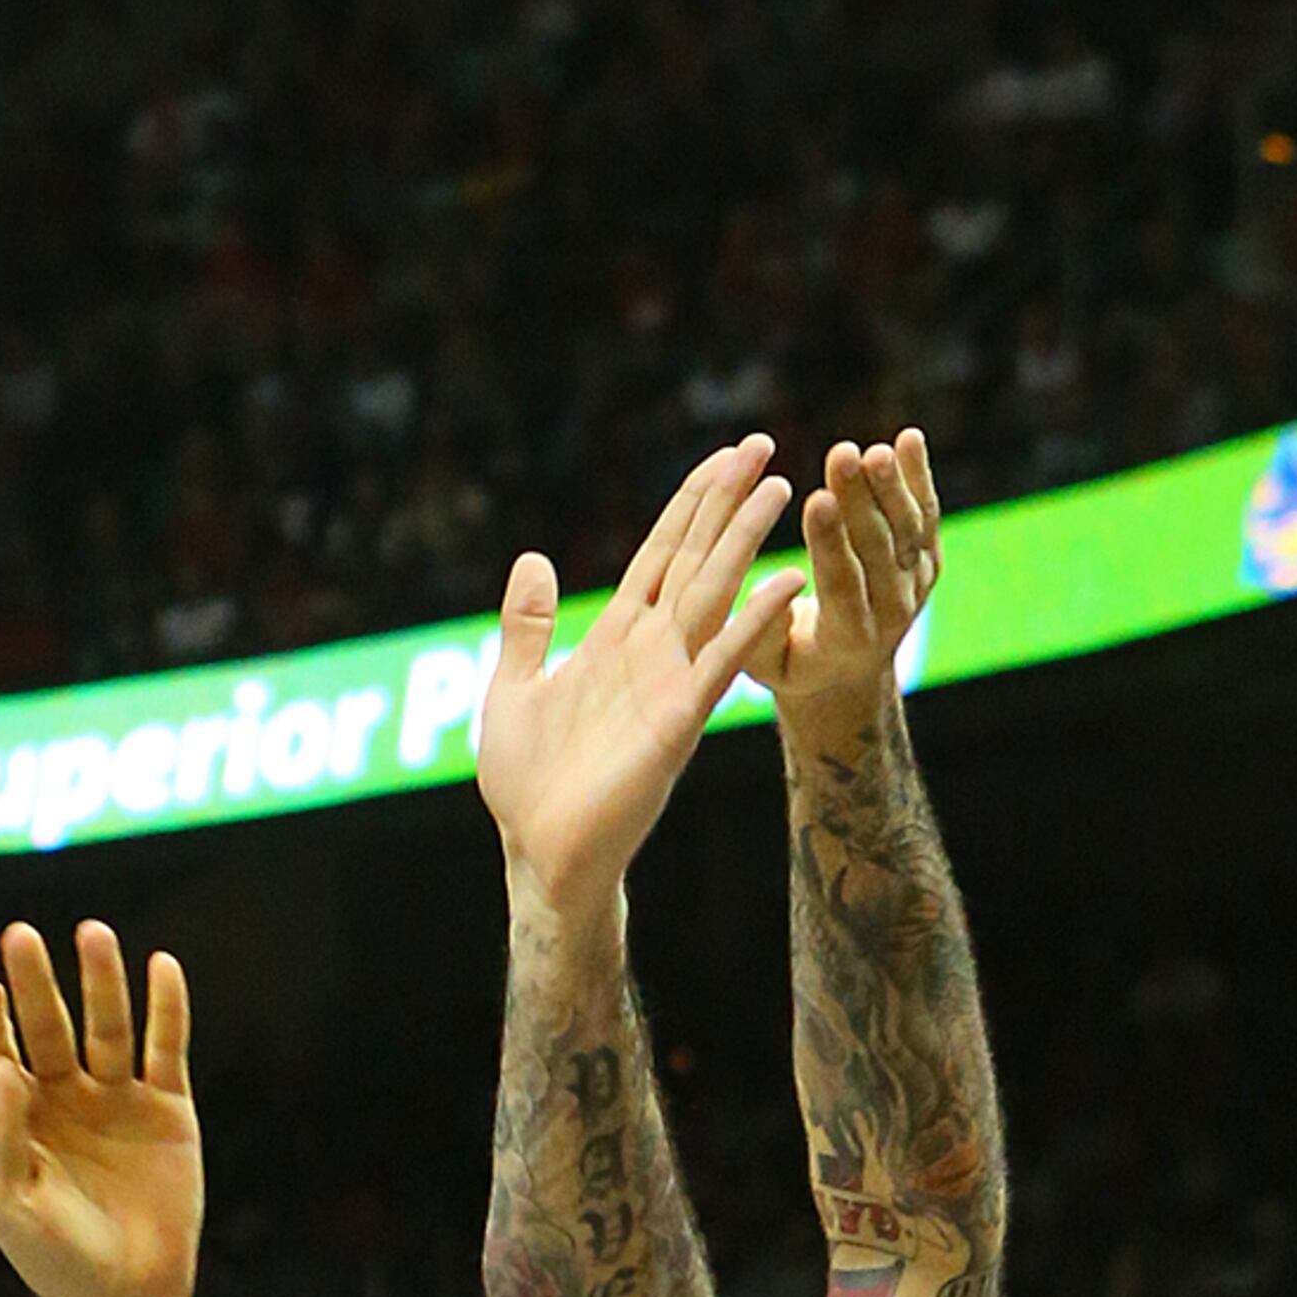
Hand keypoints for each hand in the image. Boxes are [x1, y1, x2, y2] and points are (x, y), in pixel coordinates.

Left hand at [0, 921, 201, 1296]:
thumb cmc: (53, 1260)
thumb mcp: (7, 1205)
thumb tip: (2, 1068)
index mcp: (16, 1116)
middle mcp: (65, 1096)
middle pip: (47, 1023)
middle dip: (34, 982)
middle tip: (19, 936)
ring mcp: (117, 1098)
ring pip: (107, 1024)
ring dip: (100, 979)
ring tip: (92, 934)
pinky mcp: (168, 1108)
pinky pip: (167, 1047)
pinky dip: (166, 1007)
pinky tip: (160, 966)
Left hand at [477, 440, 798, 926]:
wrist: (538, 852)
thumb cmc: (527, 783)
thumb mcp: (512, 687)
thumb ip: (527, 625)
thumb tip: (532, 558)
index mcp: (615, 637)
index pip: (661, 553)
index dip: (690, 503)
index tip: (724, 455)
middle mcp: (651, 651)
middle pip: (697, 557)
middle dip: (727, 501)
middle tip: (765, 444)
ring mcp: (670, 682)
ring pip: (715, 594)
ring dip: (745, 541)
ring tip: (781, 488)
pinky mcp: (678, 721)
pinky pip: (721, 663)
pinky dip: (752, 622)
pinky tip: (784, 582)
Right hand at [747, 428, 941, 752]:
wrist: (848, 675)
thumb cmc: (792, 664)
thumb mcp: (766, 667)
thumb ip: (761, 633)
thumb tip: (768, 588)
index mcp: (848, 641)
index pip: (841, 583)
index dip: (830, 541)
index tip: (816, 500)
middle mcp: (891, 614)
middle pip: (877, 548)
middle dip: (859, 499)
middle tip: (842, 454)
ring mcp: (915, 587)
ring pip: (907, 529)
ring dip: (891, 485)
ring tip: (874, 448)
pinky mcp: (927, 563)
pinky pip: (926, 516)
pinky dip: (919, 477)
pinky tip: (909, 439)